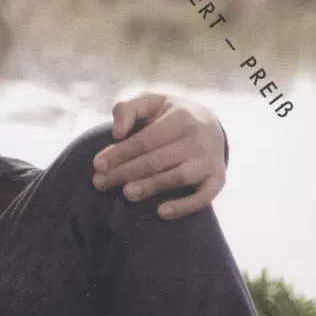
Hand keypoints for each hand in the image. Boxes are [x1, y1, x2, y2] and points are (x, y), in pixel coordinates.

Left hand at [91, 93, 225, 219]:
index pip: (145, 140)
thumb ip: (127, 110)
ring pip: (177, 177)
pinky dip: (184, 206)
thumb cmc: (168, 114)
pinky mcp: (218, 179)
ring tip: (126, 194)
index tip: (97, 164)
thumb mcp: (150, 103)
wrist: (210, 123)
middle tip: (100, 183)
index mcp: (180, 117)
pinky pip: (204, 197)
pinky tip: (161, 213)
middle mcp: (198, 139)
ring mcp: (210, 161)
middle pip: (156, 160)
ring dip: (150, 187)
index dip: (120, 153)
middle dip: (125, 172)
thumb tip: (116, 133)